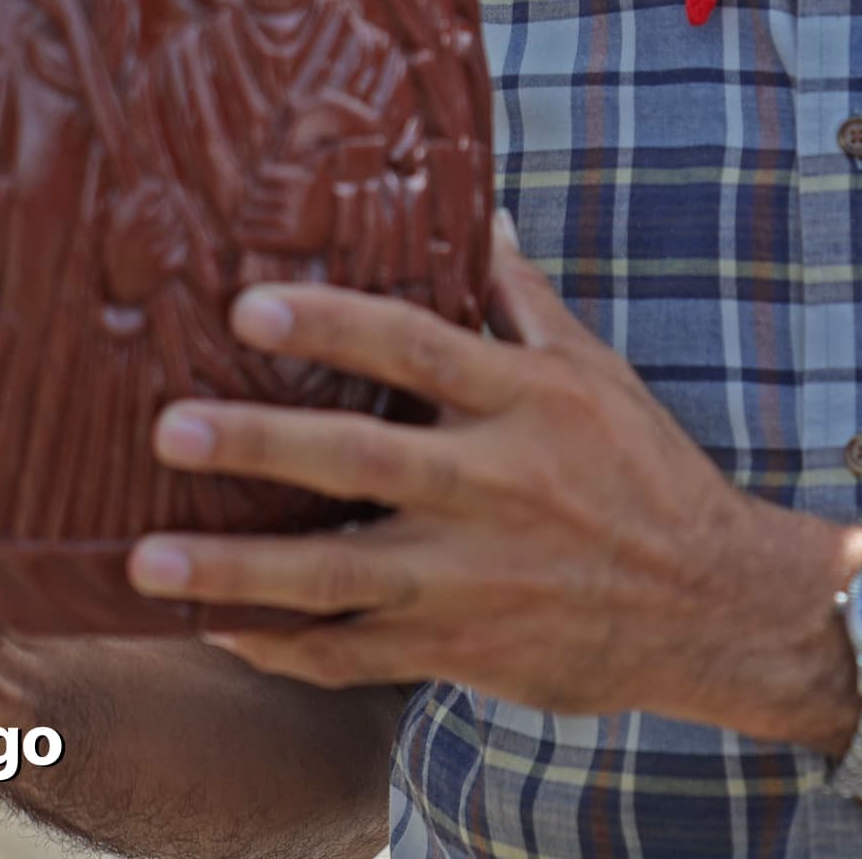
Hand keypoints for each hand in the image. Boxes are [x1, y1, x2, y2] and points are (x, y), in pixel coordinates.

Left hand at [126, 223, 861, 745]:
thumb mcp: (595, 371)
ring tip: (148, 562)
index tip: (249, 305)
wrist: (714, 606)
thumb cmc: (645, 473)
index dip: (333, 324)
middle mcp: (495, 488)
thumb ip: (519, 296)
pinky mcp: (459, 647)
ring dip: (237, 573)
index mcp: (528, 403)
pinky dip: (279, 647)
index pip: (419, 348)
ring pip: (337, 577)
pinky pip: (351, 655)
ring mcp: (471, 577)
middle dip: (259, 448)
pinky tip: (212, 629)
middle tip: (168, 430)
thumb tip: (471, 206)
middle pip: (360, 462)